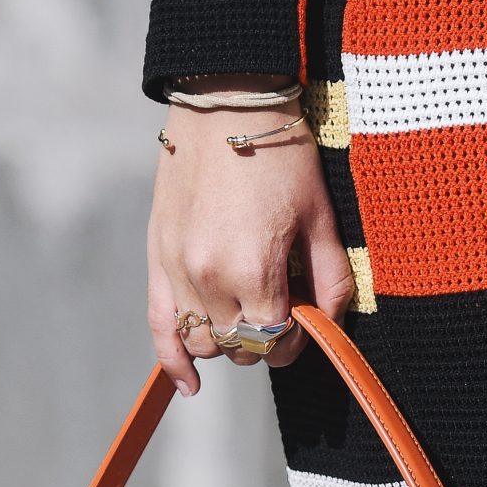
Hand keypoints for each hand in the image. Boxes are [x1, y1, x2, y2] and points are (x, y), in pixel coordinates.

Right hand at [146, 76, 353, 393]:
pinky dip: (173, 359)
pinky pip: (159, 325)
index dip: (294, 339)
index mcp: (253, 269)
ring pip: (203, 342)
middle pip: (240, 347)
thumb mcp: (321, 216)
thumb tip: (327, 326)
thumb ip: (329, 280)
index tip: (303, 318)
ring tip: (244, 314)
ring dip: (228, 340)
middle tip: (279, 308)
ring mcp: (176, 268)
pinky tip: (188, 385)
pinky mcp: (157, 255)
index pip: (274, 342)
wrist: (225, 101)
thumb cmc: (281, 152)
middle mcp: (209, 278)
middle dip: (264, 338)